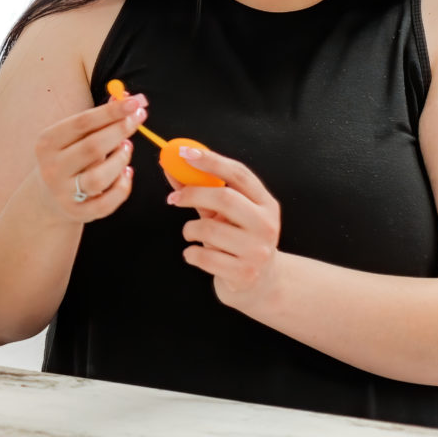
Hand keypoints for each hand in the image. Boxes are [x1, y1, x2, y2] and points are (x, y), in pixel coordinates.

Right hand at [30, 90, 146, 224]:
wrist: (47, 196)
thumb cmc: (68, 156)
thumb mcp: (73, 136)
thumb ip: (98, 119)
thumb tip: (125, 97)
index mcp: (47, 143)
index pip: (81, 123)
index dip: (110, 112)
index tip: (135, 102)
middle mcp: (52, 168)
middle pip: (92, 148)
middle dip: (120, 131)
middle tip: (139, 119)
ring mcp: (63, 193)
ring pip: (99, 178)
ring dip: (121, 160)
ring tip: (127, 148)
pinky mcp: (77, 213)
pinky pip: (107, 202)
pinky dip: (123, 186)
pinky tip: (126, 173)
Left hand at [169, 146, 284, 309]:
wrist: (260, 283)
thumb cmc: (237, 240)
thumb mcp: (224, 213)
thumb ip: (201, 189)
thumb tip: (170, 165)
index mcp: (266, 204)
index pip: (239, 174)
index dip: (210, 161)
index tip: (183, 153)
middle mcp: (266, 225)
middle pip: (224, 198)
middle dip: (191, 194)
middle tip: (173, 198)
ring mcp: (257, 251)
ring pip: (209, 228)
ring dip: (189, 229)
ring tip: (191, 233)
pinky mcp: (244, 274)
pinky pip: (203, 256)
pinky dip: (190, 253)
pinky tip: (196, 253)